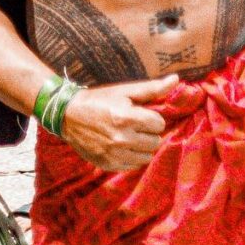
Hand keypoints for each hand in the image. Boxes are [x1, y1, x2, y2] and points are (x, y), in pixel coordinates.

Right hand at [58, 75, 178, 172]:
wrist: (68, 115)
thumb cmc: (99, 100)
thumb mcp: (124, 91)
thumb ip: (152, 88)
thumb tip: (176, 79)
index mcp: (126, 117)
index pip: (159, 124)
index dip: (151, 118)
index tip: (139, 114)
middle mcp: (121, 138)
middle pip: (155, 141)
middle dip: (148, 132)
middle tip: (134, 125)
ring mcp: (114, 154)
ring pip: (146, 156)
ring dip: (142, 146)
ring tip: (129, 136)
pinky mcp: (108, 164)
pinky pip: (133, 165)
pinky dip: (131, 156)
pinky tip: (120, 145)